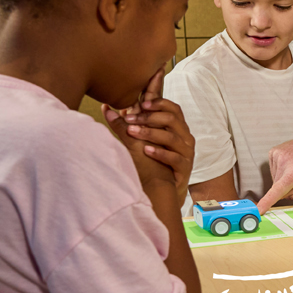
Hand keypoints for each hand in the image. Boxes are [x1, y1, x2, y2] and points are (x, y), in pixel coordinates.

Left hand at [103, 72, 193, 200]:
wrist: (167, 189)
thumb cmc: (155, 160)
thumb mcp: (143, 139)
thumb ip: (130, 123)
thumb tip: (106, 108)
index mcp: (178, 127)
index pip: (173, 108)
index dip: (159, 103)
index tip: (141, 103)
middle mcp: (184, 137)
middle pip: (172, 119)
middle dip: (149, 117)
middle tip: (129, 119)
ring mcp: (186, 152)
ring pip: (172, 137)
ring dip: (150, 133)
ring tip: (132, 133)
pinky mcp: (184, 167)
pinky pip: (175, 158)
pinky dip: (160, 153)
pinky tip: (146, 151)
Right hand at [262, 125, 292, 210]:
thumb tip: (289, 199)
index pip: (277, 190)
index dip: (266, 202)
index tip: (257, 210)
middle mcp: (283, 162)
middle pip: (279, 189)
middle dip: (291, 187)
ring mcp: (276, 155)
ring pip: (277, 180)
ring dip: (287, 179)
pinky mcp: (273, 153)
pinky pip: (275, 172)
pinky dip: (283, 172)